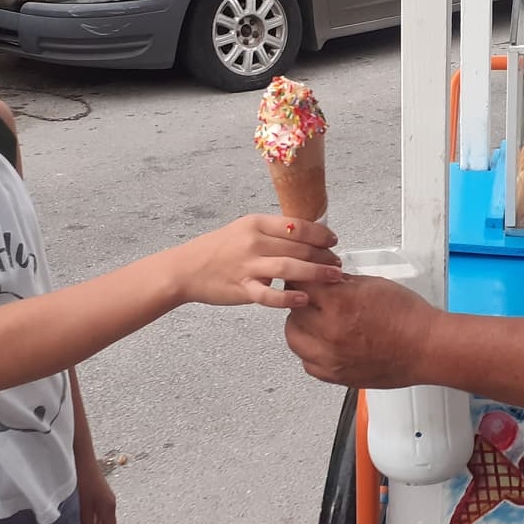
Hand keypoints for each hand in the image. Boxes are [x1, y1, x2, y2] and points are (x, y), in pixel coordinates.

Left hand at [76, 458, 118, 523]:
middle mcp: (109, 503)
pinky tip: (78, 521)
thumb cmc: (81, 477)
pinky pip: (98, 513)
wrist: (80, 454)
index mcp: (108, 507)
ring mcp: (105, 497)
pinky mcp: (98, 492)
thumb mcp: (81, 505)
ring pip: (102, 521)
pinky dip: (91, 522)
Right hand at [174, 215, 342, 308]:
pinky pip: (269, 295)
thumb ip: (271, 233)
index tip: (333, 241)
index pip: (297, 225)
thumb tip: (304, 237)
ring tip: (334, 278)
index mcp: (256, 224)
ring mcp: (248, 266)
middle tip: (338, 264)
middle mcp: (254, 242)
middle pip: (298, 248)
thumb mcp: (243, 230)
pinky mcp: (242, 288)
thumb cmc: (217, 250)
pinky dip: (288, 298)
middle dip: (324, 256)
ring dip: (316, 273)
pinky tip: (304, 299)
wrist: (185, 268)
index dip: (320, 234)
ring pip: (290, 268)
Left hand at [285, 275, 440, 388]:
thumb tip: (325, 280)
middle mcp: (331, 333)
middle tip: (313, 297)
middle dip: (302, 301)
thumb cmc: (409, 318)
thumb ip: (342, 283)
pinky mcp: (337, 376)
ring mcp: (332, 358)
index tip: (306, 278)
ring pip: (295, 340)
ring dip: (301, 327)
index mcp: (339, 305)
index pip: (302, 285)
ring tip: (316, 320)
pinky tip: (323, 342)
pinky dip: (311, 352)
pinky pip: (308, 364)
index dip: (304, 278)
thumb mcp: (373, 285)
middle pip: (294, 311)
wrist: (426, 347)